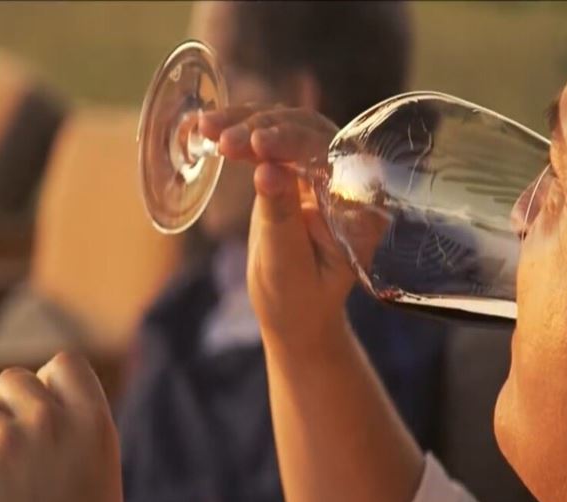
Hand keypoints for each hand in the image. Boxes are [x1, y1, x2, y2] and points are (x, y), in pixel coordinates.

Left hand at [0, 352, 130, 501]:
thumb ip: (83, 466)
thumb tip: (60, 462)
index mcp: (96, 428)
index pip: (63, 364)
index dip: (45, 387)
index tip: (36, 417)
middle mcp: (51, 425)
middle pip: (11, 382)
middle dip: (3, 414)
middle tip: (2, 459)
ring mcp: (4, 448)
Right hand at [199, 106, 356, 352]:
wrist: (295, 313)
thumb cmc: (298, 299)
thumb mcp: (286, 264)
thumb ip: (280, 216)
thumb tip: (267, 169)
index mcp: (359, 204)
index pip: (330, 157)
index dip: (293, 143)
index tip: (256, 144)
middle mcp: (349, 178)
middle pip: (309, 131)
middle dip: (263, 128)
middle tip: (222, 140)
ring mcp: (322, 169)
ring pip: (287, 125)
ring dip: (246, 123)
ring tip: (206, 129)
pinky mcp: (297, 167)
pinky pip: (270, 137)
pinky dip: (240, 130)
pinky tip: (210, 129)